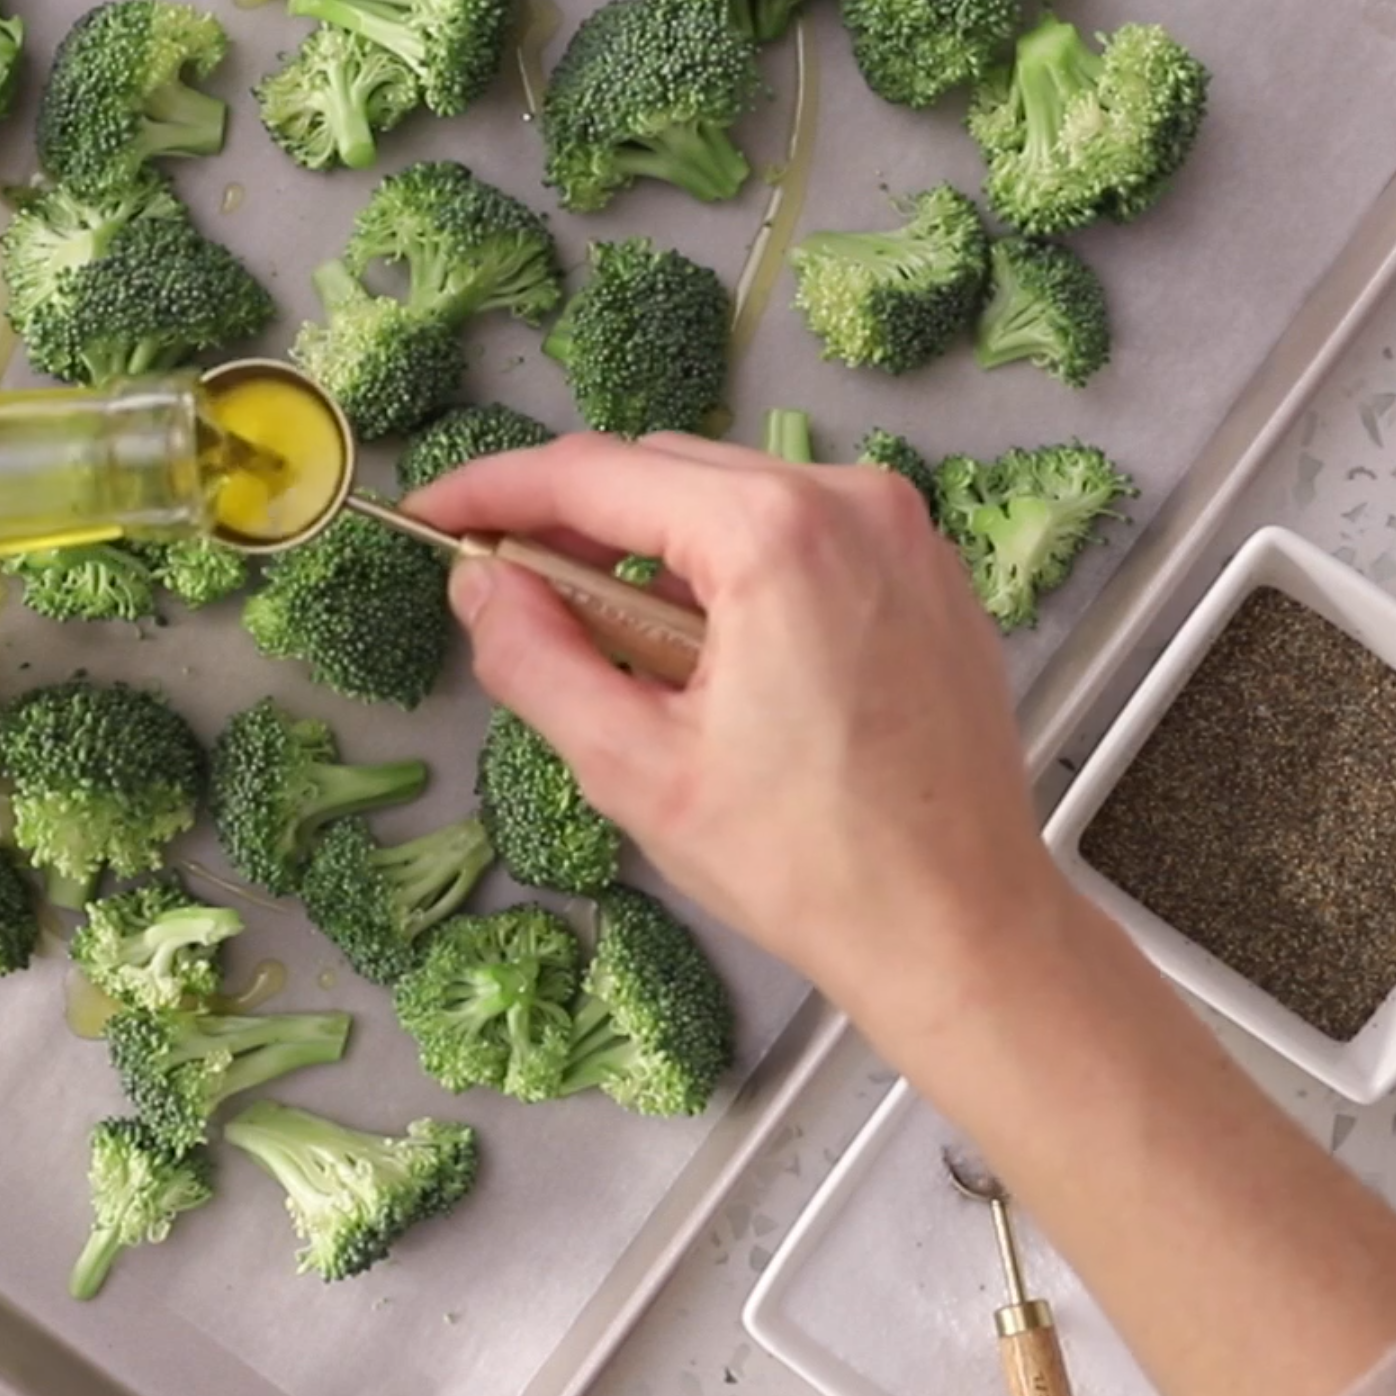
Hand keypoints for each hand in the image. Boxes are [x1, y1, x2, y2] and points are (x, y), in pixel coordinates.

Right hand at [403, 433, 1066, 1001]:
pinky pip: (799, 531)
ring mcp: (900, 532)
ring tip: (614, 649)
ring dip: (654, 551)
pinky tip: (706, 655)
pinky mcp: (924, 571)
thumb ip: (536, 658)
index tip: (435, 511)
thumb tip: (479, 584)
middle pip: (664, 470)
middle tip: (504, 589)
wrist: (959, 926)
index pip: (595, 473)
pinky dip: (733, 569)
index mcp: (773, 535)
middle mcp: (849, 502)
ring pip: (730, 497)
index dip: (496, 488)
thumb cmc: (813, 865)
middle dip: (574, 522)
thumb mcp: (635, 769)